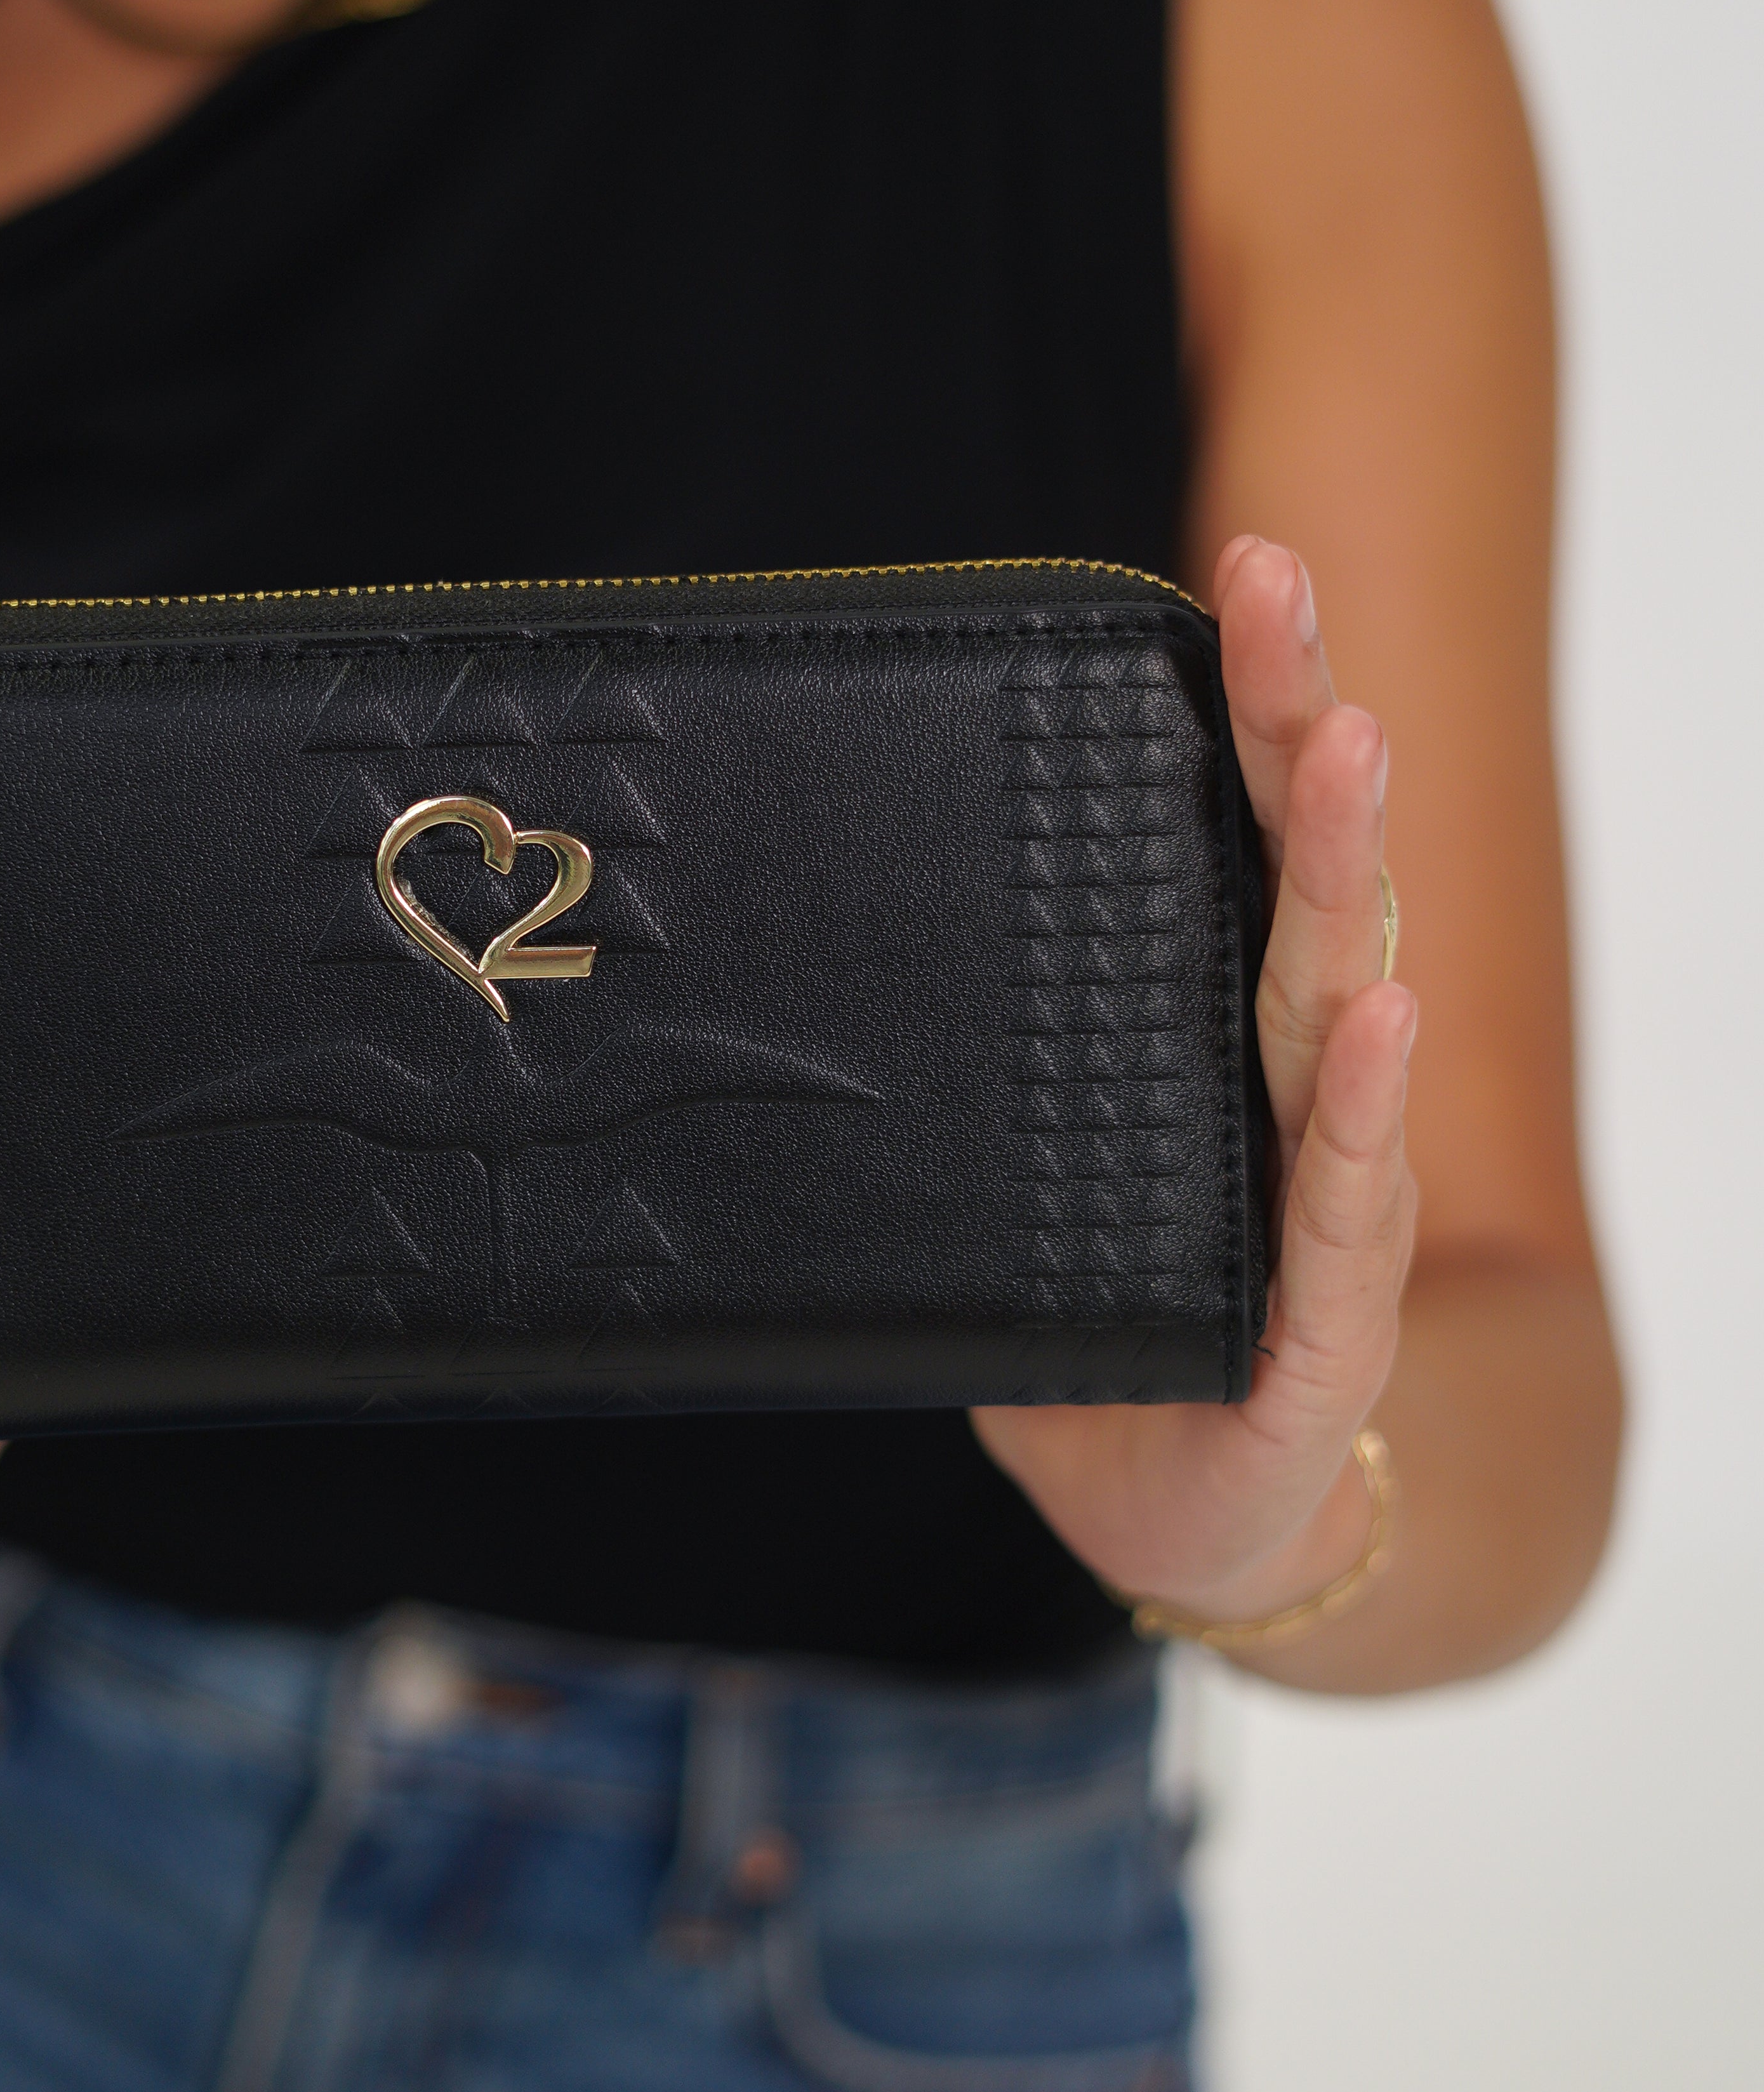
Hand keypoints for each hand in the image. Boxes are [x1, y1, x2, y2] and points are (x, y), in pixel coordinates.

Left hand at [971, 535, 1418, 1630]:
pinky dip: (1359, 1110)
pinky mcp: (1323, 1323)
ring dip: (1338, 869)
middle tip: (1278, 584)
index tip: (1220, 572)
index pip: (1223, 844)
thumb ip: (908, 1101)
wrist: (1184, 1519)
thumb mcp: (980, 1200)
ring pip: (1330, 1005)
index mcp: (1201, 1038)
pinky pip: (1344, 1204)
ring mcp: (1317, 1195)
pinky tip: (1368, 1018)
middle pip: (1286, 879)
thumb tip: (722, 990)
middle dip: (1289, 725)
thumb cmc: (1094, 1343)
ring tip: (1343, 745)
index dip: (1230, 711)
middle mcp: (1277, 1087)